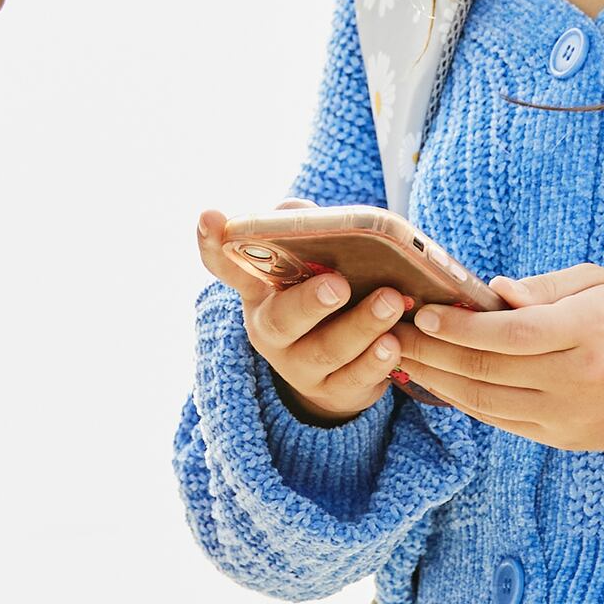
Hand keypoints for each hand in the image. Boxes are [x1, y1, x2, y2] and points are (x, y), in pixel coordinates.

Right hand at [196, 209, 408, 424]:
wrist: (337, 369)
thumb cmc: (323, 296)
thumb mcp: (310, 265)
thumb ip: (303, 229)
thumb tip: (301, 212)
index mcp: (259, 290)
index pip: (226, 264)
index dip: (213, 242)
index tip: (209, 215)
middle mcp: (269, 330)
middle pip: (281, 320)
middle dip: (309, 302)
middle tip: (339, 284)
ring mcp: (298, 366)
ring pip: (326, 350)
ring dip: (361, 326)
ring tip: (391, 302)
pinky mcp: (333, 391)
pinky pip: (354, 379)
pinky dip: (376, 362)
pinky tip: (393, 344)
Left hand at [397, 266, 603, 454]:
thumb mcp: (603, 284)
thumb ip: (545, 286)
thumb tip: (492, 289)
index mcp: (587, 333)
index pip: (511, 333)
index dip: (461, 326)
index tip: (423, 310)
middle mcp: (574, 380)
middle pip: (488, 369)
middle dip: (432, 350)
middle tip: (392, 331)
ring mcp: (565, 415)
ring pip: (485, 400)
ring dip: (436, 379)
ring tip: (401, 357)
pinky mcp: (559, 439)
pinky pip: (498, 420)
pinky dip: (462, 402)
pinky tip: (435, 382)